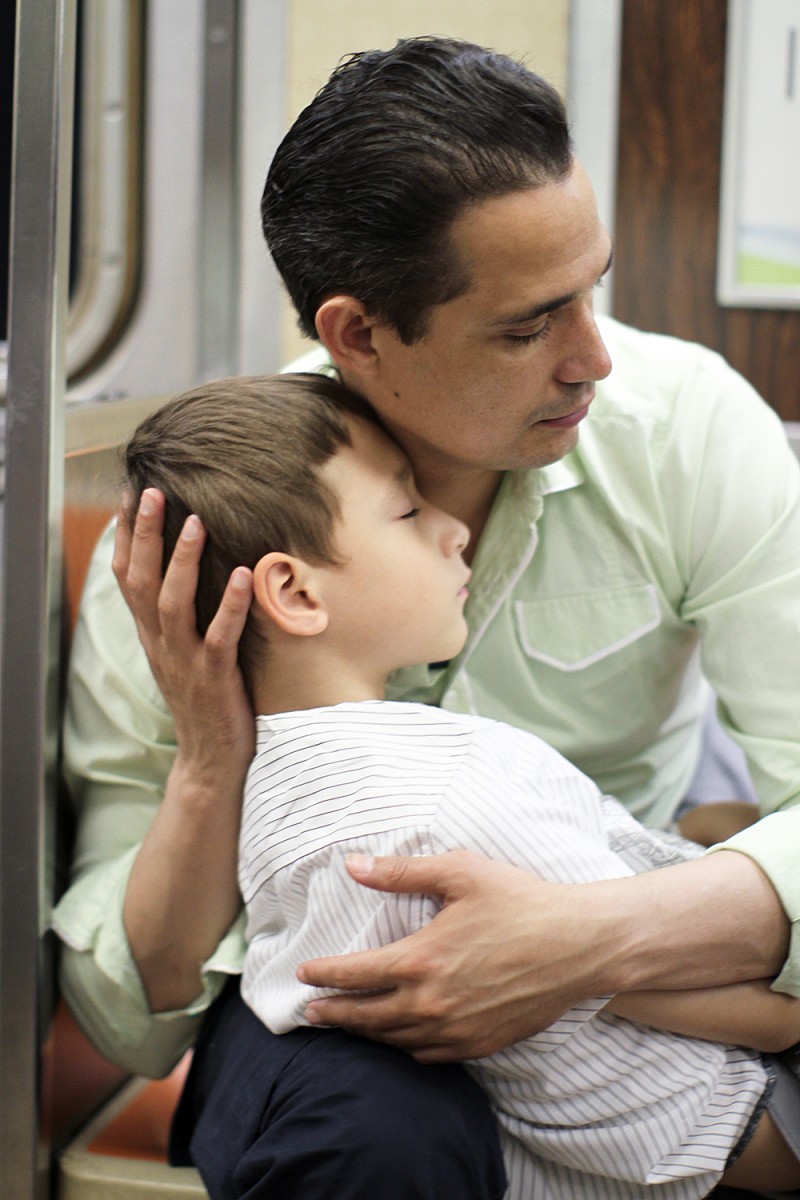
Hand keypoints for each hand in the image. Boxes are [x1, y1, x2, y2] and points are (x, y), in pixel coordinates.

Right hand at [113, 488, 254, 778]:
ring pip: (172, 605)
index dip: (128, 536)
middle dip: (145, 535)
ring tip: (197, 523)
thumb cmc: (208, 699)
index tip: (132, 494)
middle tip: (153, 492)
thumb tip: (194, 569)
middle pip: (141, 582)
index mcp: (152, 635)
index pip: (128, 577)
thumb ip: (184, 615)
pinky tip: (242, 576)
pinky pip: (219, 637)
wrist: (212, 760)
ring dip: (182, 562)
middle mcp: (161, 643)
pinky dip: (229, 605)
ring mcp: (185, 661)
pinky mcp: (214, 678)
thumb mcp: (186, 652)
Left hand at [298, 851, 606, 1061]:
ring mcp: (456, 1029)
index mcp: (420, 959)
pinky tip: (398, 1040)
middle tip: (310, 1012)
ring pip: (394, 1040)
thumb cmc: (521, 902)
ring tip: (347, 1027)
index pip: (354, 974)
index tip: (304, 973)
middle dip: (333, 1014)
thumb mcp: (460, 873)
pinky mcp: (480, 1044)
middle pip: (366, 1017)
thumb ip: (402, 872)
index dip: (324, 974)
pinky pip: (429, 1055)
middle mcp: (431, 1002)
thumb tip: (354, 865)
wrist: (579, 945)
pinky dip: (404, 1049)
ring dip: (364, 1034)